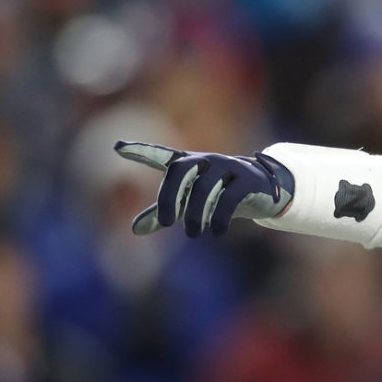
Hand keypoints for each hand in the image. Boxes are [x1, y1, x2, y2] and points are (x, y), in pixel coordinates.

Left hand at [114, 141, 294, 237]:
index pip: (161, 155)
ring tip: (194, 234)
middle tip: (168, 223)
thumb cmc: (218, 192)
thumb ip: (162, 212)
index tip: (117, 147)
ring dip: (197, 214)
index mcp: (188, 163)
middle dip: (170, 196)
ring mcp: (228, 167)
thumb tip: (134, 230)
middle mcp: (206, 160)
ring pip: (205, 187)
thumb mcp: (189, 201)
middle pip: (181, 170)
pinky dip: (220, 216)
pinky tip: (217, 231)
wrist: (263, 187)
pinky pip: (230, 197)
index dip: (140, 150)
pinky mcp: (247, 180)